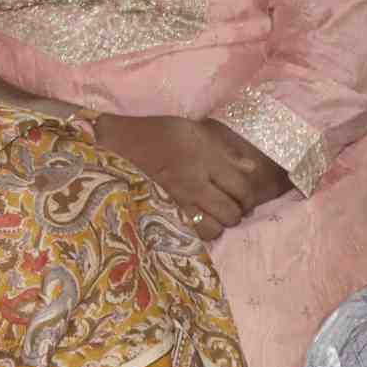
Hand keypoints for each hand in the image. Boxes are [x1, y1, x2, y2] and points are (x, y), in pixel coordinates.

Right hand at [91, 113, 286, 240]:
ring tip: (213, 216)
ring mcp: (177, 202)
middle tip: (231, 208)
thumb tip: (251, 169)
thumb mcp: (192, 131)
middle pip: (231, 211)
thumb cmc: (155, 134)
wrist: (114, 144)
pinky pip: (191, 235)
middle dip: (236, 212)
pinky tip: (195, 222)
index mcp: (204, 158)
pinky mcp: (163, 215)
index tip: (244, 197)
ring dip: (218, 224)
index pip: (241, 186)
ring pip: (214, 228)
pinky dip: (199, 232)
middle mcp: (194, 182)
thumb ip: (224, 151)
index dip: (248, 196)